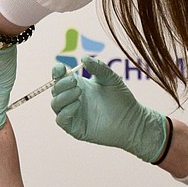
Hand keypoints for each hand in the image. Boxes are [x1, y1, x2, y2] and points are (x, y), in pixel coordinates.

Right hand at [50, 56, 166, 162]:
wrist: (131, 120)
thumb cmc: (122, 99)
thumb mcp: (111, 78)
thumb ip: (98, 67)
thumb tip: (84, 58)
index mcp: (77, 85)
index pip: (59, 77)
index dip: (57, 71)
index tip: (62, 68)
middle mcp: (72, 99)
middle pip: (55, 89)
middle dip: (61, 83)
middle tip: (75, 80)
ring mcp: (72, 114)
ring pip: (55, 104)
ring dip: (63, 96)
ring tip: (79, 91)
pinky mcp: (75, 128)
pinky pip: (61, 119)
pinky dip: (66, 111)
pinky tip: (78, 104)